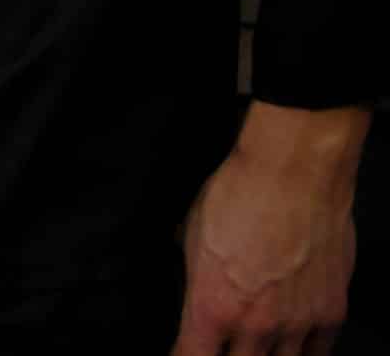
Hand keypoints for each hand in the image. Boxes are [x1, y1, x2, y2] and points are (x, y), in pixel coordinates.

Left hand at [172, 112, 360, 355]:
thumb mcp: (192, 238)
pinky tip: (291, 348)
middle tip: (222, 344)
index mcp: (211, 306)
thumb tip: (194, 287)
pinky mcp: (330, 313)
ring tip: (256, 345)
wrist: (293, 175)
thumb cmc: (239, 196)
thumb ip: (196, 278)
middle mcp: (254, 324)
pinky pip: (318, 352)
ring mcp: (296, 323)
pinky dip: (303, 353)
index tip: (183, 353)